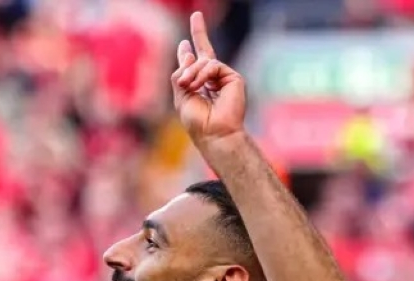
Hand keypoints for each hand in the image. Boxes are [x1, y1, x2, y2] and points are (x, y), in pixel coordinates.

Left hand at [171, 12, 246, 151]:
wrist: (214, 134)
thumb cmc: (197, 122)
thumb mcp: (181, 97)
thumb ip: (180, 74)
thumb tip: (187, 51)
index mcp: (199, 86)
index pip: (195, 64)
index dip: (190, 51)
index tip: (184, 43)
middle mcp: (213, 80)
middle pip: (206, 51)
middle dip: (200, 31)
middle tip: (197, 14)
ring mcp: (224, 78)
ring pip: (203, 61)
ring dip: (191, 72)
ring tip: (186, 85)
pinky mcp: (233, 78)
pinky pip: (212, 66)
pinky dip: (202, 74)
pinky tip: (197, 85)